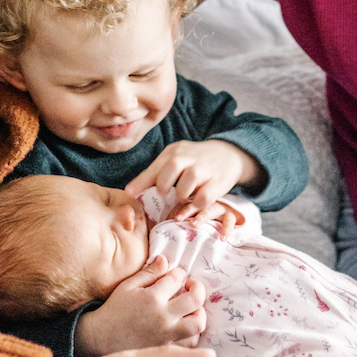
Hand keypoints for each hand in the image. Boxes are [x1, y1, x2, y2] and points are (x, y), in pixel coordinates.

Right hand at [75, 257, 206, 356]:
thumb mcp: (128, 286)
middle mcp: (163, 316)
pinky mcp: (167, 349)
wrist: (101, 339)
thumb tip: (165, 259)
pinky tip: (185, 325)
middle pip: (195, 300)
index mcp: (152, 297)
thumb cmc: (114, 309)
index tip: (177, 274)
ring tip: (191, 308)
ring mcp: (167, 335)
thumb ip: (149, 273)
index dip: (179, 273)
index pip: (176, 278)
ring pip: (198, 323)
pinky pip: (190, 343)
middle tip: (191, 286)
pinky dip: (193, 333)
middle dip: (198, 288)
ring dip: (199, 312)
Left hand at [125, 140, 258, 215]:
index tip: (129, 194)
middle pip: (168, 174)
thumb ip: (154, 174)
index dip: (141, 183)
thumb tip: (128, 192)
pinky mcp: (216, 183)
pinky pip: (202, 199)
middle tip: (167, 193)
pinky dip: (196, 204)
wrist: (228, 154)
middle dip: (164, 187)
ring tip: (185, 195)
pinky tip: (197, 199)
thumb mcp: (174, 159)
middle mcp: (188, 158)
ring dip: (182, 196)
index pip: (155, 168)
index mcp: (174, 152)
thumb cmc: (194, 160)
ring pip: (184, 188)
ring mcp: (203, 170)